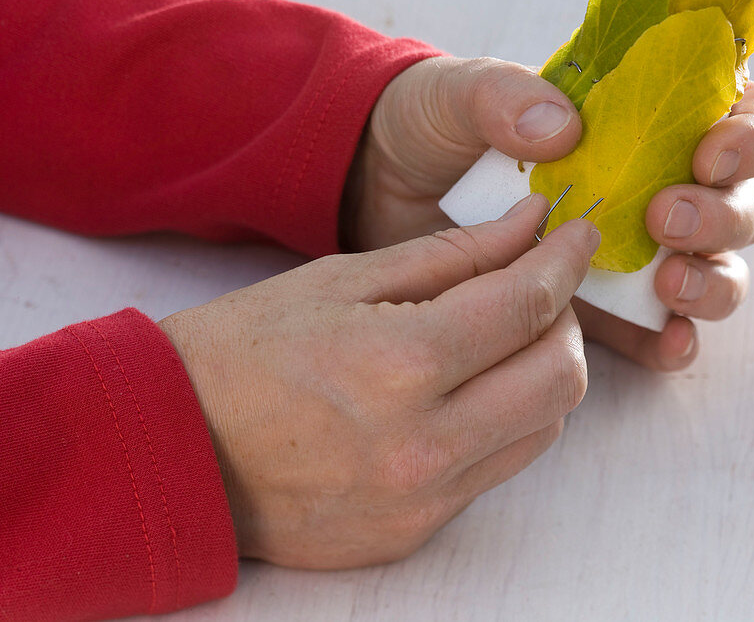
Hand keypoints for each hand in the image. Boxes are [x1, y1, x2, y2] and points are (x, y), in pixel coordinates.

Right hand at [160, 196, 595, 567]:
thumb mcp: (342, 278)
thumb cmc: (242, 351)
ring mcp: (421, 500)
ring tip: (501, 339)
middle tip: (539, 288)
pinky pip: (495, 469)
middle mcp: (423, 444)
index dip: (567, 260)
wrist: (168, 449)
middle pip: (561, 377)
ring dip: (542, 372)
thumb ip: (452, 254)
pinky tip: (463, 391)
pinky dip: (501, 420)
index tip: (580, 234)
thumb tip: (529, 224)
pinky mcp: (412, 533)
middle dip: (566, 320)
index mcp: (400, 364)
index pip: (528, 306)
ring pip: (543, 428)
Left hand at [346, 56, 753, 372]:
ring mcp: (633, 250)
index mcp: (639, 116)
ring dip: (712, 279)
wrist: (379, 191)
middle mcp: (653, 183)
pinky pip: (662, 331)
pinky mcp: (601, 307)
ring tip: (667, 282)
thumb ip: (503, 96)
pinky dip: (676, 339)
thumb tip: (562, 128)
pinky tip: (666, 341)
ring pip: (718, 269)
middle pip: (740, 202)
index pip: (735, 114)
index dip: (748, 134)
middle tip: (667, 219)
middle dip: (723, 214)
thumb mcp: (457, 94)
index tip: (709, 154)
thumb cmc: (430, 127)